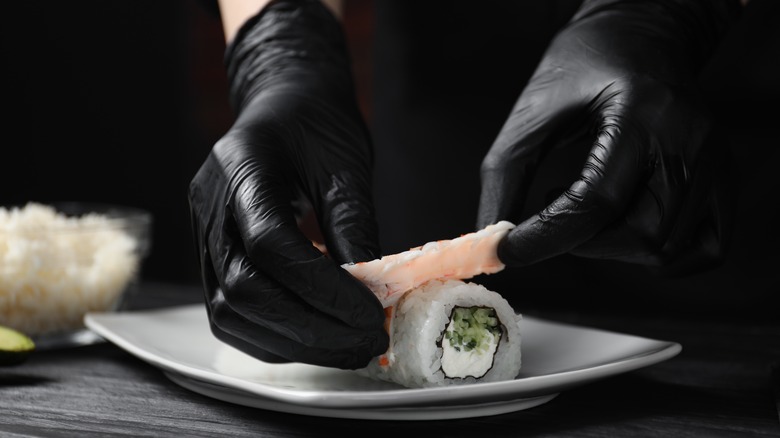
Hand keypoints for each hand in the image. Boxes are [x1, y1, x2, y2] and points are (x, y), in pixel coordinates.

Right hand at [188, 0, 386, 368]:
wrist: (283, 104)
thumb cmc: (315, 122)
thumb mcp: (346, 164)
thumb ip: (354, 227)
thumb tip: (373, 295)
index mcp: (241, 167)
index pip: (270, 245)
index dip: (322, 290)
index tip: (369, 315)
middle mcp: (210, 206)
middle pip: (244, 290)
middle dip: (310, 328)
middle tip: (365, 342)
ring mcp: (204, 234)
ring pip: (229, 313)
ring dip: (291, 341)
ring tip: (345, 346)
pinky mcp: (212, 257)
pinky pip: (231, 313)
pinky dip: (273, 335)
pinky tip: (314, 335)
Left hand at [478, 0, 739, 274]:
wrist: (640, 35)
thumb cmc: (588, 60)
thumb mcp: (535, 108)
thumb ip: (506, 174)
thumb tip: (493, 238)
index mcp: (642, 112)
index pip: (596, 202)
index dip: (546, 237)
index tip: (509, 249)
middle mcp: (690, 141)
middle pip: (641, 236)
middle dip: (582, 244)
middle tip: (551, 219)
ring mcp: (714, 162)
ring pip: (667, 248)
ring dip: (613, 248)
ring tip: (584, 209)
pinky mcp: (723, 177)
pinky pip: (704, 246)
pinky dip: (658, 253)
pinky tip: (625, 227)